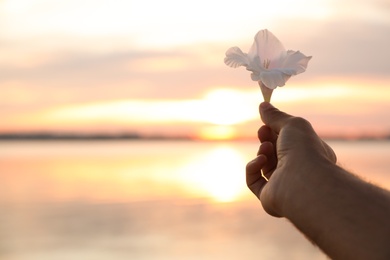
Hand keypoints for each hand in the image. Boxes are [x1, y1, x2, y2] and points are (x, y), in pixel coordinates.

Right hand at [246, 102, 336, 216]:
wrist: (303, 181)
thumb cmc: (304, 150)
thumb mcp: (291, 124)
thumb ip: (275, 116)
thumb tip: (263, 105)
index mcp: (309, 156)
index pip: (289, 142)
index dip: (276, 131)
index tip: (267, 123)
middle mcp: (298, 172)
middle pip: (275, 153)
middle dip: (267, 140)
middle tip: (263, 132)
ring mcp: (283, 186)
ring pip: (263, 166)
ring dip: (261, 152)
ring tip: (265, 148)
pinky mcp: (269, 197)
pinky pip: (253, 181)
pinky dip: (253, 168)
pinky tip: (260, 161)